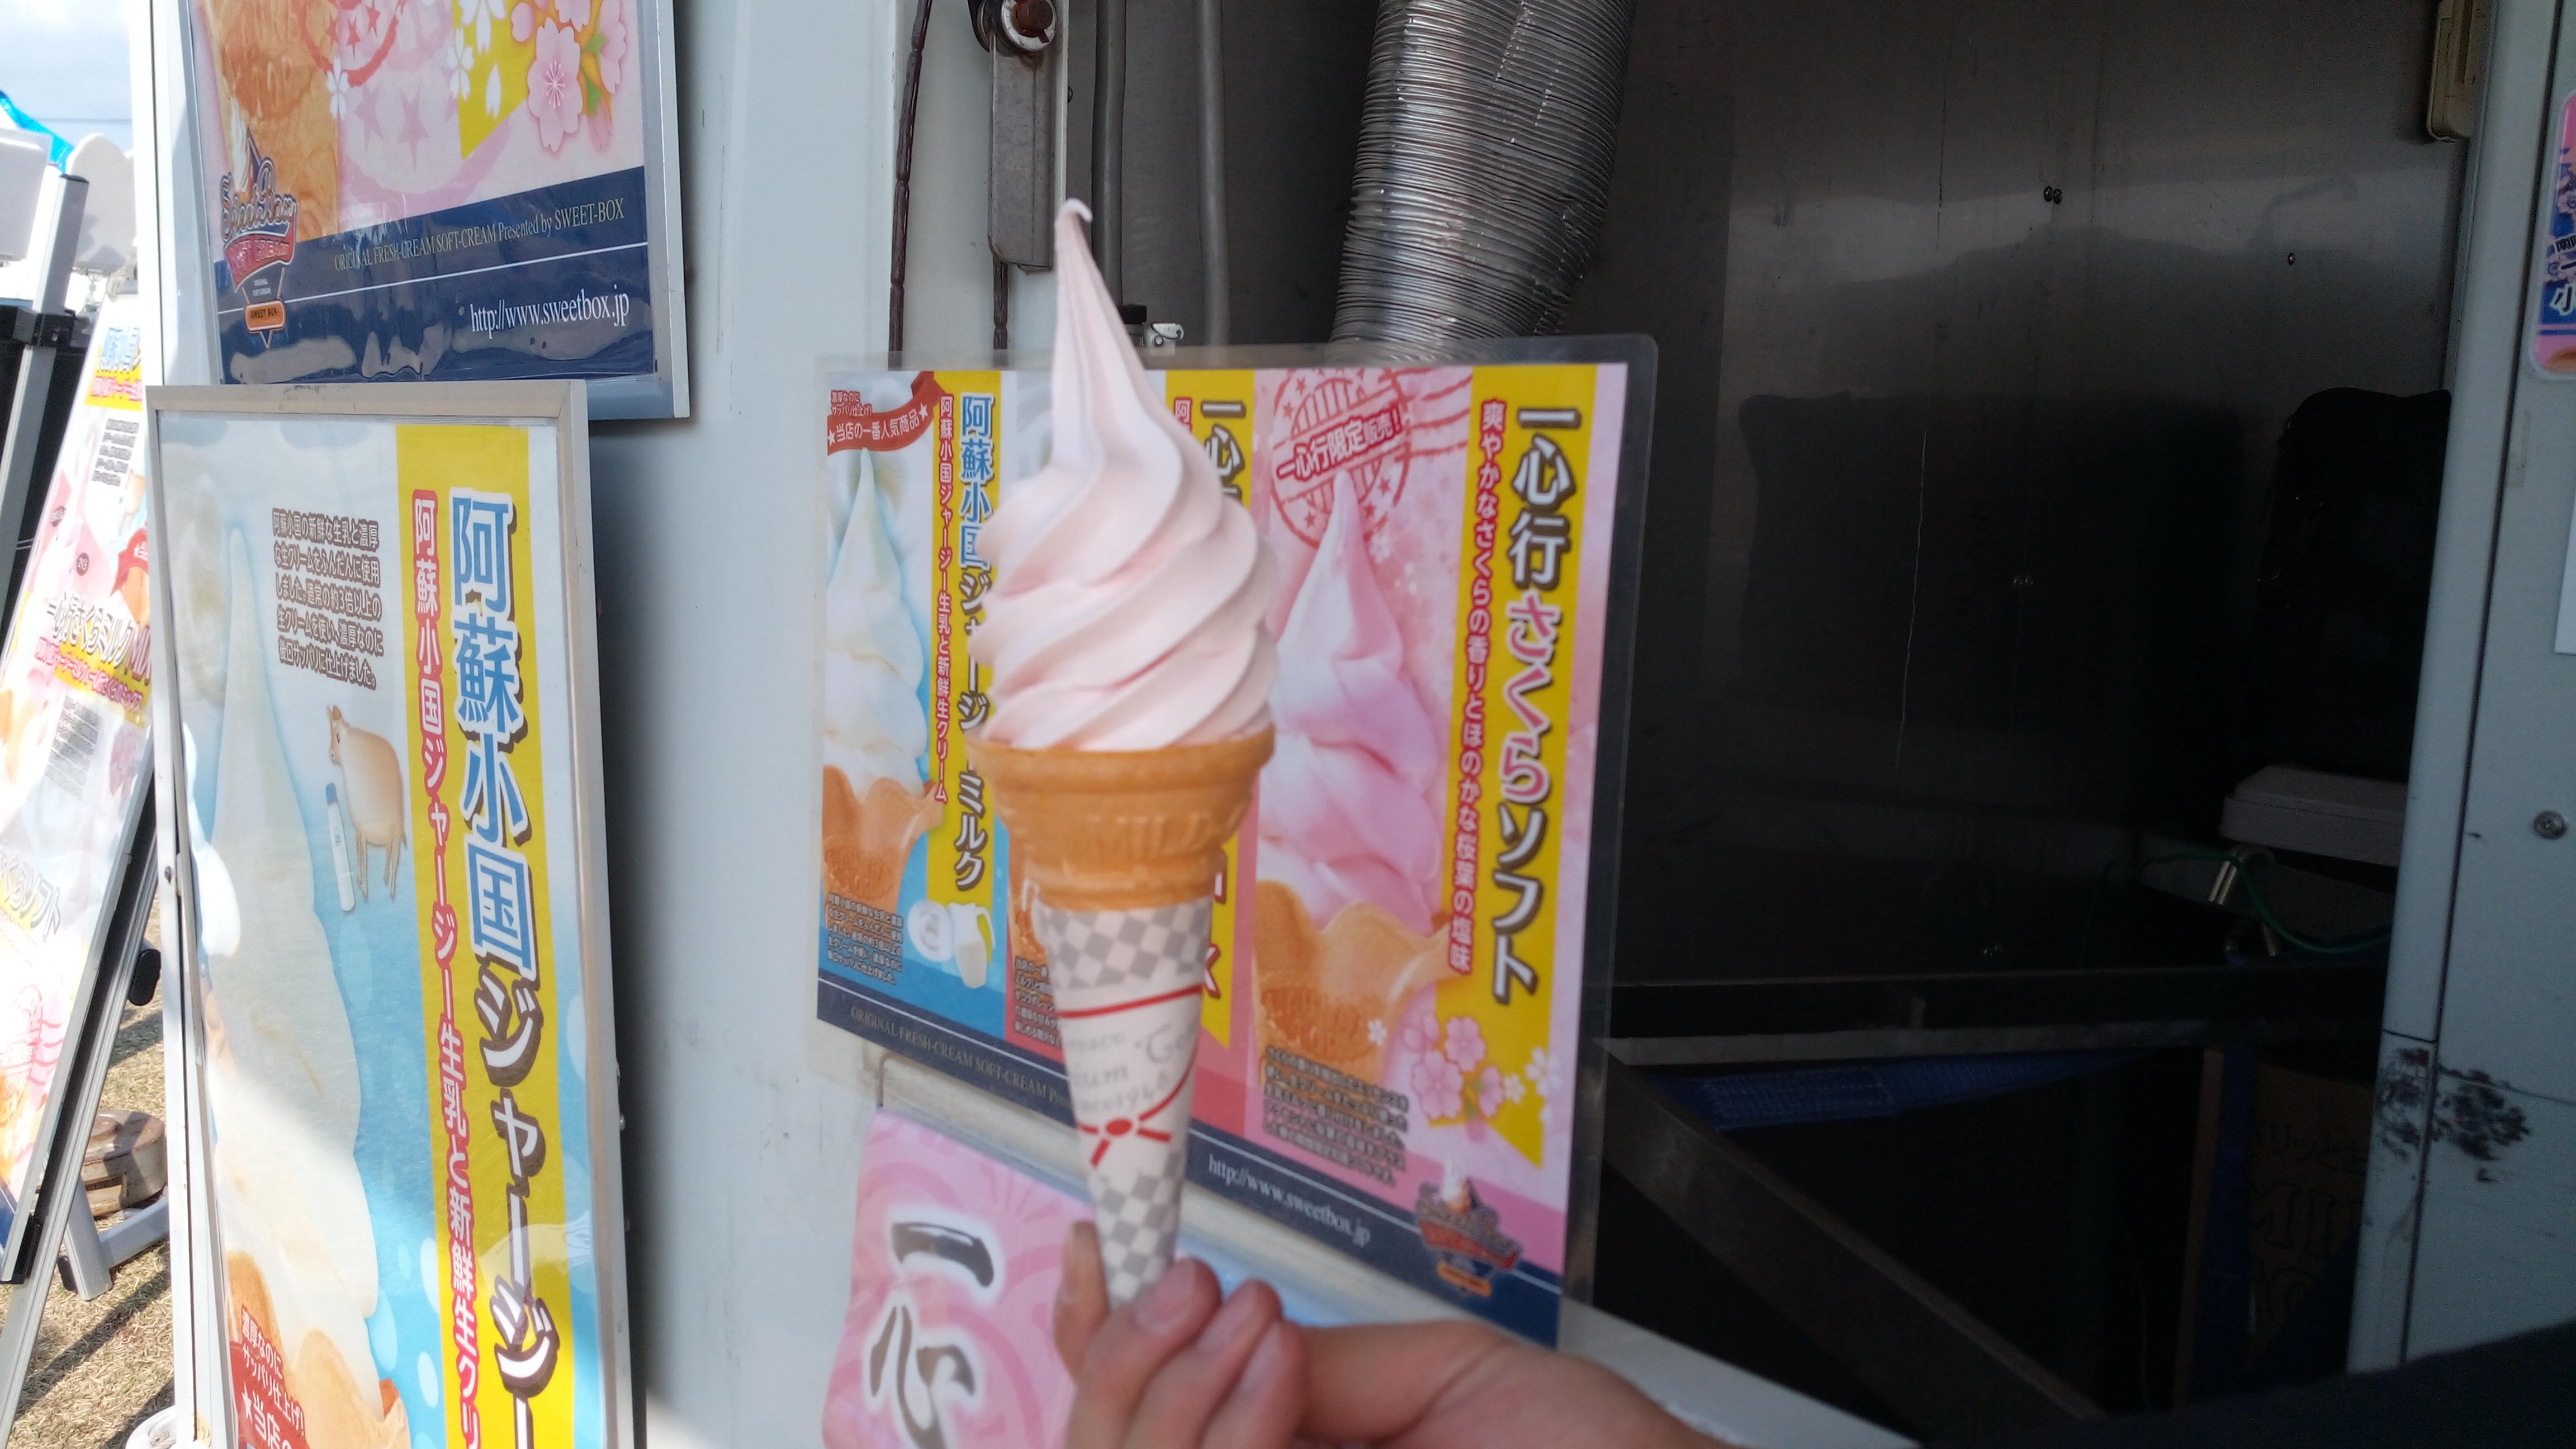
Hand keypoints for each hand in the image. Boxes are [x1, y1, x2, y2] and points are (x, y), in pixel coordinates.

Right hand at [1053, 1222, 1736, 1448]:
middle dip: (1126, 1367)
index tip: (1101, 1252)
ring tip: (1255, 1324)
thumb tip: (1215, 1328)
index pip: (1147, 1422)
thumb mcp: (1454, 1384)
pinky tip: (1275, 1378)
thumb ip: (1326, 1369)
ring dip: (1174, 1396)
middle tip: (1195, 1292)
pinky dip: (1228, 1434)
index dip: (1102, 1344)